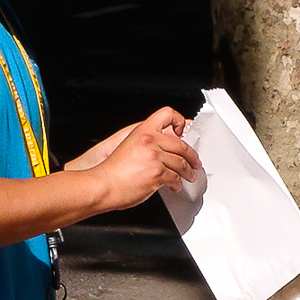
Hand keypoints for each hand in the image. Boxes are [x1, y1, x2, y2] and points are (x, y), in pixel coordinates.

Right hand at [80, 107, 200, 210]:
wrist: (104, 184)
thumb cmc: (113, 170)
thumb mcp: (130, 145)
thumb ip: (148, 143)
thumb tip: (164, 148)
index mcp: (143, 131)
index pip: (167, 114)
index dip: (179, 121)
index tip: (183, 131)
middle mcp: (150, 141)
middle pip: (181, 145)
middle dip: (192, 156)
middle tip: (195, 162)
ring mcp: (155, 157)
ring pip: (181, 164)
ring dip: (187, 172)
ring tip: (188, 176)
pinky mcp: (157, 174)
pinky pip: (175, 178)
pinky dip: (177, 184)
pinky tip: (175, 185)